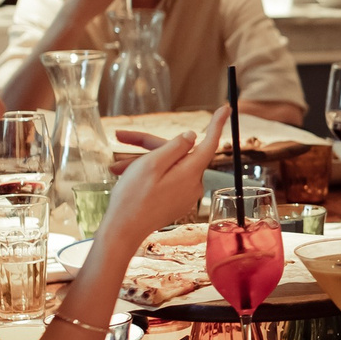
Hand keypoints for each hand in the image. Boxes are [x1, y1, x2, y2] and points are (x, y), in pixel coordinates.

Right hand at [103, 108, 223, 241]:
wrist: (123, 231)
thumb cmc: (134, 197)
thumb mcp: (152, 164)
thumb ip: (175, 147)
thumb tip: (191, 136)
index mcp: (190, 173)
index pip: (209, 143)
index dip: (216, 124)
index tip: (225, 108)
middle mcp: (193, 185)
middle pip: (177, 153)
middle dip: (148, 145)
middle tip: (120, 137)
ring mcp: (184, 195)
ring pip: (167, 166)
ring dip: (142, 161)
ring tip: (115, 166)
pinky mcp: (175, 202)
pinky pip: (165, 179)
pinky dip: (147, 174)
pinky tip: (124, 175)